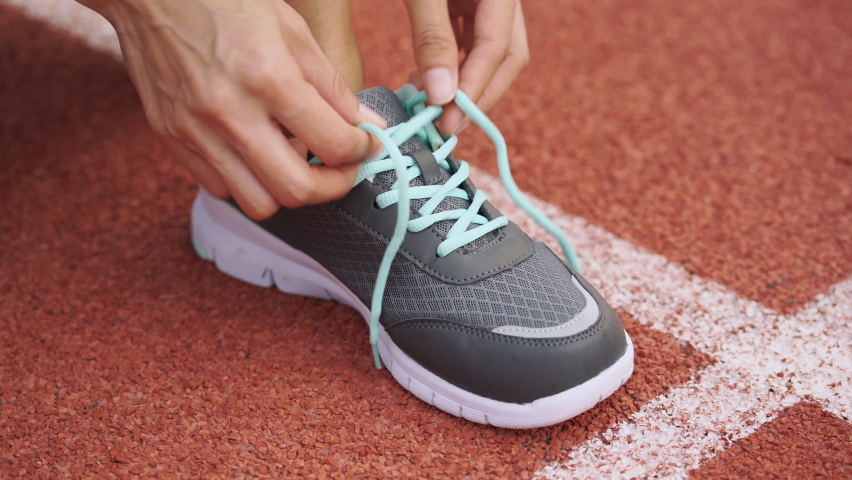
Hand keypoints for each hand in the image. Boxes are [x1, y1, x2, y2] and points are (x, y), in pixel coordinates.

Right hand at [79, 0, 385, 218]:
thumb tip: (365, 126)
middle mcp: (230, 112)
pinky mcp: (171, 138)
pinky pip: (220, 188)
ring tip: (298, 162)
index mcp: (268, 77)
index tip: (367, 147)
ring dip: (288, 190)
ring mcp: (195, 130)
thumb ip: (332, 86)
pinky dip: (248, 182)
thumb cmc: (224, 0)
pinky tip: (257, 154)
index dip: (362, 152)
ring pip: (257, 203)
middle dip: (333, 187)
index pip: (333, 143)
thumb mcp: (292, 30)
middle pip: (296, 190)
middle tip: (342, 169)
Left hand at [403, 0, 528, 133]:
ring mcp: (488, 2)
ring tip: (430, 107)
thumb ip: (433, 39)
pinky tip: (426, 84)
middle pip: (505, 58)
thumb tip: (442, 96)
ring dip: (462, 85)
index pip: (498, 50)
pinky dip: (449, 67)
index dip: (474, 91)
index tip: (448, 122)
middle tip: (447, 125)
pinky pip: (468, 41)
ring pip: (487, 53)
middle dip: (477, 96)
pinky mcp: (468, 2)